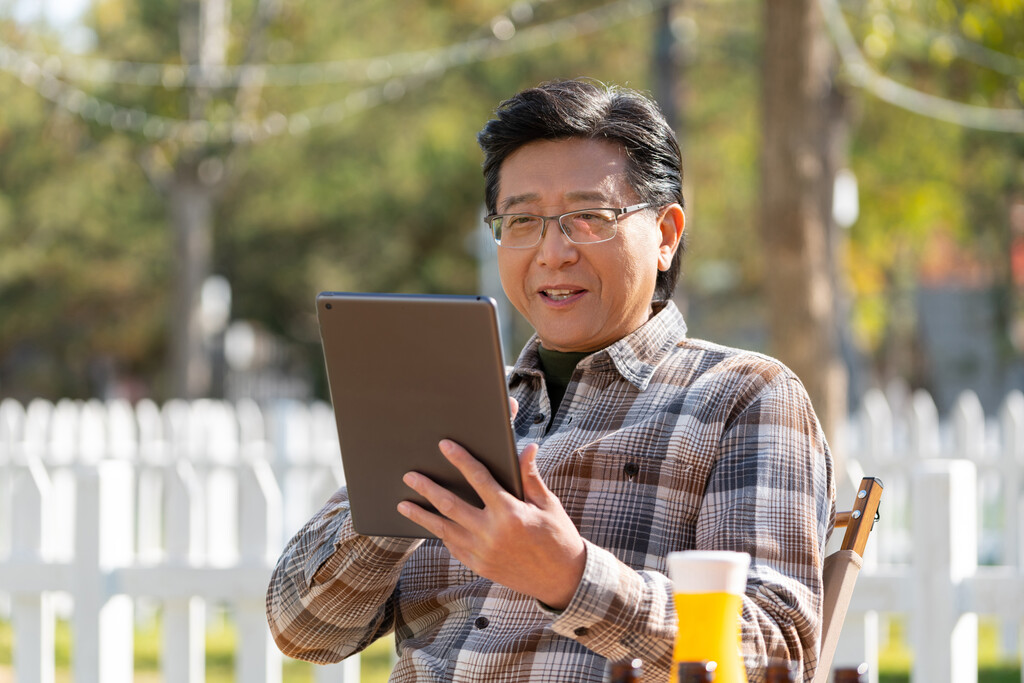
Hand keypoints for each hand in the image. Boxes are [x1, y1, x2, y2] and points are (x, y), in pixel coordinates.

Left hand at [396, 399, 586, 608]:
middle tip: (409, 476)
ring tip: (403, 504)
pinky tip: (430, 525)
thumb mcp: (548, 504)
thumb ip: (530, 477)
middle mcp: (492, 533)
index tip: (445, 446)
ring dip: (422, 515)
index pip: (479, 478)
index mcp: (510, 512)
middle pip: (450, 505)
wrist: (562, 580)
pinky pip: (453, 547)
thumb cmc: (558, 537)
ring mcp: (482, 552)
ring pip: (444, 530)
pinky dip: (441, 534)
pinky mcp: (479, 567)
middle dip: (427, 488)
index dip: (460, 459)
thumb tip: (527, 448)